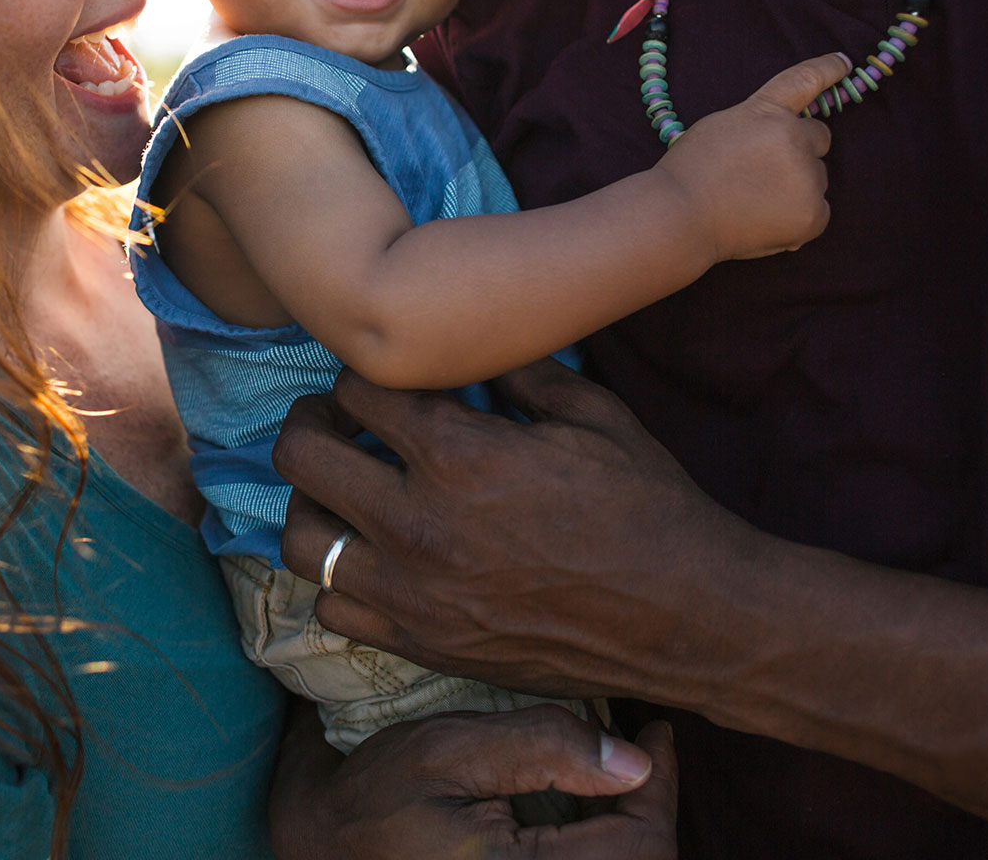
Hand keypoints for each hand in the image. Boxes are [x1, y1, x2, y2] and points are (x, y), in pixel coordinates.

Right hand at [272, 704, 677, 859]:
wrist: (326, 843)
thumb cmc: (379, 792)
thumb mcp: (450, 750)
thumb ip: (542, 747)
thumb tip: (637, 761)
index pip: (640, 846)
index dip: (661, 785)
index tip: (655, 731)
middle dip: (648, 805)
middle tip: (639, 745)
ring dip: (629, 828)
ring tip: (615, 772)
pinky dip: (603, 843)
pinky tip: (591, 805)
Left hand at [278, 360, 758, 706]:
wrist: (688, 618)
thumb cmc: (647, 506)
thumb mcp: (591, 412)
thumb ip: (515, 369)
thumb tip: (465, 342)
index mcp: (459, 456)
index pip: (356, 388)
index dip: (364, 373)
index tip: (383, 380)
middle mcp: (417, 525)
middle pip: (301, 454)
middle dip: (313, 420)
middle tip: (337, 419)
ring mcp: (412, 594)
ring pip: (299, 539)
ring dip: (312, 501)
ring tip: (345, 489)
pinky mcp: (422, 645)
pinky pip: (331, 610)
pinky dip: (336, 578)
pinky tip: (372, 557)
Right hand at [655, 51, 847, 261]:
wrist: (677, 217)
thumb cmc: (689, 174)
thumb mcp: (720, 126)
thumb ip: (758, 124)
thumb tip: (785, 139)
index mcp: (766, 111)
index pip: (805, 80)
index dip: (828, 69)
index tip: (843, 63)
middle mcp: (793, 137)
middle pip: (818, 137)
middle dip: (800, 150)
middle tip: (762, 172)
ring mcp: (806, 176)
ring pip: (817, 177)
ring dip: (796, 186)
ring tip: (754, 202)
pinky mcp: (813, 213)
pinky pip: (818, 211)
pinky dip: (799, 217)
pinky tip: (766, 221)